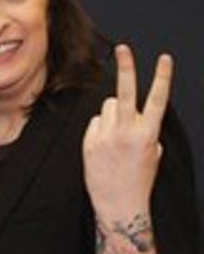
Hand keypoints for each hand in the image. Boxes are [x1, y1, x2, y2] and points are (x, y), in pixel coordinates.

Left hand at [84, 45, 170, 223]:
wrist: (119, 204)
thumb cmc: (139, 178)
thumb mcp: (153, 151)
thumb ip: (145, 128)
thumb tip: (134, 113)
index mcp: (148, 133)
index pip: (157, 99)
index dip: (162, 77)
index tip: (164, 59)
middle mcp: (126, 133)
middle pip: (124, 93)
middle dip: (125, 68)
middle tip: (123, 48)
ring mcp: (105, 138)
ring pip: (107, 107)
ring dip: (112, 113)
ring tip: (116, 135)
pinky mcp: (89, 144)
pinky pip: (95, 123)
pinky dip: (100, 128)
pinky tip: (104, 146)